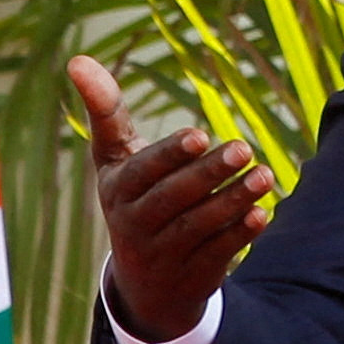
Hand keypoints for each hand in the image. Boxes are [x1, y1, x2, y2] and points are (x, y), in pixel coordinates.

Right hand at [69, 55, 270, 342]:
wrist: (144, 284)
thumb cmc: (134, 197)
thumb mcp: (115, 158)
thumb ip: (106, 112)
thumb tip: (77, 59)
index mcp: (118, 189)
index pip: (142, 170)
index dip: (169, 155)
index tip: (199, 135)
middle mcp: (134, 224)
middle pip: (173, 198)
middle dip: (208, 174)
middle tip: (243, 148)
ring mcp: (163, 254)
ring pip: (198, 226)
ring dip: (233, 200)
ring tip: (266, 175)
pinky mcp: (192, 276)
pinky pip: (216, 254)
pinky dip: (239, 235)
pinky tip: (262, 213)